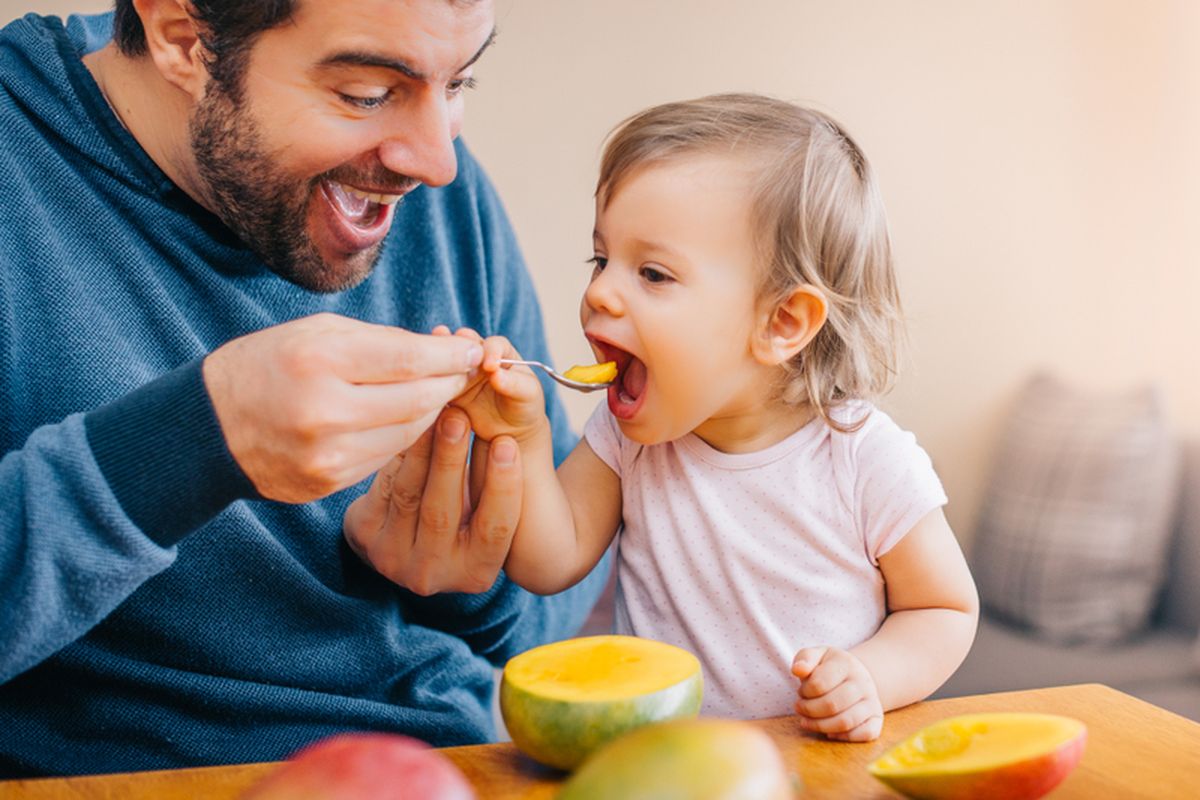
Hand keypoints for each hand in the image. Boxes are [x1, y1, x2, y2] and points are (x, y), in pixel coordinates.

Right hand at [203, 313, 482, 502]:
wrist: (207, 428)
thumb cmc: (267, 365)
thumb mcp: (315, 333)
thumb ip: (379, 342)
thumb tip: (442, 351)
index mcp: (319, 360)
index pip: (409, 359)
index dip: (450, 355)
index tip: (474, 349)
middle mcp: (324, 411)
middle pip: (417, 399)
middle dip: (450, 383)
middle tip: (467, 371)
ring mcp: (326, 455)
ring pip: (409, 433)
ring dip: (433, 412)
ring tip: (443, 392)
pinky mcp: (327, 484)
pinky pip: (386, 457)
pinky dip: (404, 437)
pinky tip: (410, 420)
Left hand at [342, 406, 522, 594]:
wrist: (403, 539)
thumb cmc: (462, 517)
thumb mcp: (485, 513)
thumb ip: (496, 489)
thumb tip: (506, 436)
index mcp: (476, 573)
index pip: (496, 529)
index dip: (502, 486)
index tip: (506, 443)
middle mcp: (432, 573)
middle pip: (442, 512)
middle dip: (451, 459)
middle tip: (459, 416)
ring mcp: (392, 559)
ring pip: (409, 494)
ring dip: (422, 448)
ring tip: (433, 412)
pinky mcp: (364, 535)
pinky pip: (384, 486)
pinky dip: (399, 452)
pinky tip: (409, 422)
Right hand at [439, 328, 546, 443]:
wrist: (511, 429)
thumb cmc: (524, 405)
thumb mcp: (527, 394)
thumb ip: (514, 383)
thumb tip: (495, 374)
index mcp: (501, 352)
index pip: (494, 345)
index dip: (490, 351)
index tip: (489, 366)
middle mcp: (477, 359)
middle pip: (464, 347)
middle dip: (456, 346)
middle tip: (447, 346)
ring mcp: (461, 374)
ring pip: (449, 365)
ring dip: (439, 362)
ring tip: (429, 359)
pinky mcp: (449, 392)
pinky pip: (440, 387)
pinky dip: (433, 385)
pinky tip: (424, 384)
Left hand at [791, 646, 883, 741]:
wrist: (855, 676)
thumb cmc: (829, 668)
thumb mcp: (816, 656)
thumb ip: (804, 659)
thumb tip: (798, 670)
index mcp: (846, 663)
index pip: (819, 684)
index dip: (804, 692)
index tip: (801, 692)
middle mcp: (863, 682)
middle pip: (831, 705)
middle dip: (809, 710)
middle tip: (800, 708)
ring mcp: (873, 701)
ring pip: (845, 722)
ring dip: (820, 726)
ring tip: (808, 721)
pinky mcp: (877, 719)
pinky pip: (865, 734)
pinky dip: (844, 737)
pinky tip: (829, 733)